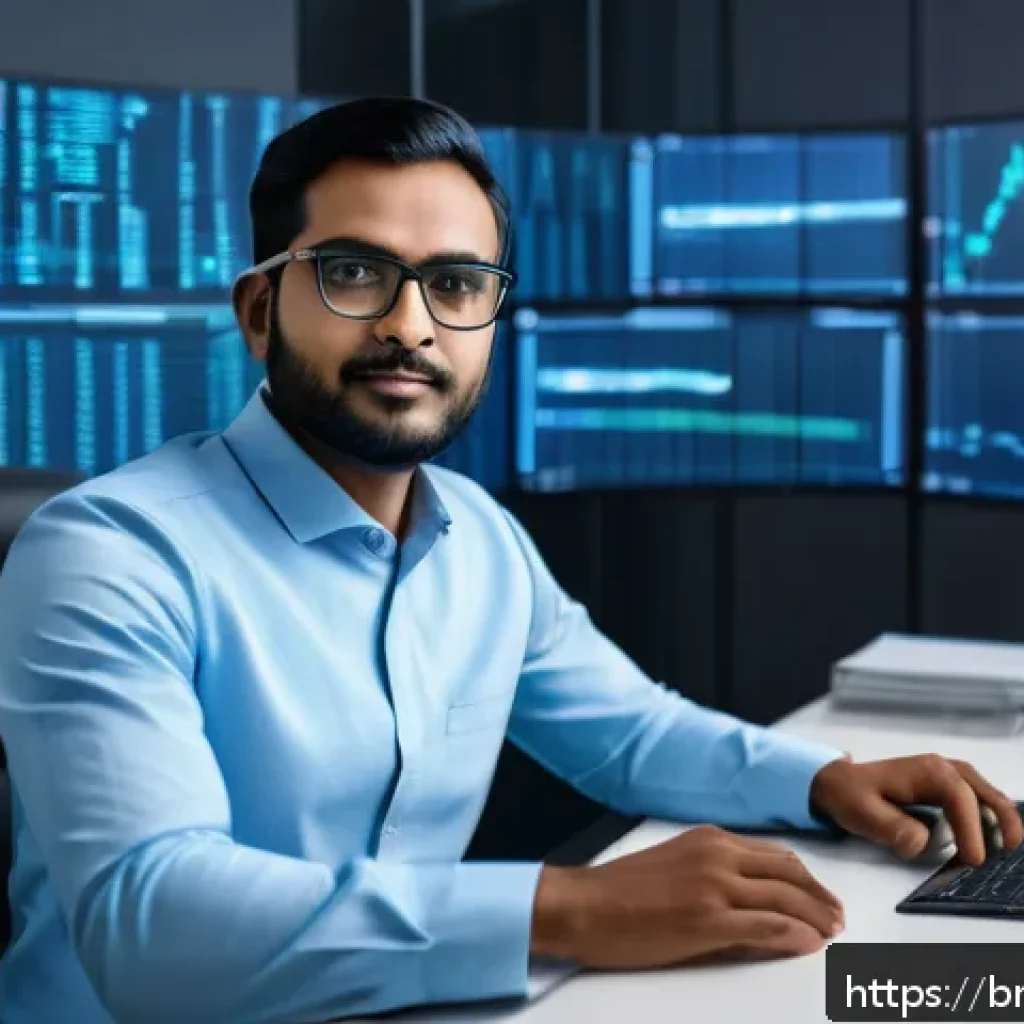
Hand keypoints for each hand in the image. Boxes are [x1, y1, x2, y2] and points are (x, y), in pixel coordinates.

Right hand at [531, 825, 843, 969]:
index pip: (776, 855)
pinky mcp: (709, 919)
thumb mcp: (675, 867)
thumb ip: (717, 877)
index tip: (821, 895)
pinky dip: (795, 935)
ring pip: (786, 898)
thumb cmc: (620, 891)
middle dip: (821, 897)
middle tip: (838, 916)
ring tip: (832, 933)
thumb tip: (757, 904)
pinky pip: (769, 926)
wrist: (585, 905)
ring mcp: (715, 886)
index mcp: (709, 839)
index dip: (807, 878)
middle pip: (790, 873)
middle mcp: (717, 855)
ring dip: (817, 917)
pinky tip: (808, 943)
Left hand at [809, 755, 1023, 865]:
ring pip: (984, 792)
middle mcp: (940, 767)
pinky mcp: (944, 786)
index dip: (971, 828)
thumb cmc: (850, 796)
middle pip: (982, 789)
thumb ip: (893, 829)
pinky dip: (988, 813)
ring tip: (1008, 846)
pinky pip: (975, 797)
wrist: (837, 782)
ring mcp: (945, 774)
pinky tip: (993, 835)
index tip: (974, 859)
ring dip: (999, 816)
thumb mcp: (863, 814)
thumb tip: (924, 843)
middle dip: (1001, 817)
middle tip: (1010, 848)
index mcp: (925, 771)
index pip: (959, 798)